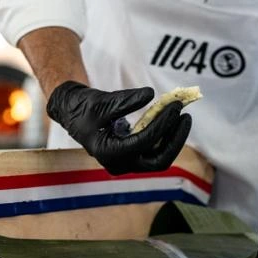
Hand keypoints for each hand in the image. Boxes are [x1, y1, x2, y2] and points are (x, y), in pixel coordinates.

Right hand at [46, 81, 191, 174]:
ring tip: (182, 115)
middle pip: (157, 160)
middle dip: (174, 139)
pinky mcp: (132, 154)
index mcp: (109, 153)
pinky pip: (154, 150)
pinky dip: (165, 136)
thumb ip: (126, 100)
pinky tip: (171, 118)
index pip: (144, 142)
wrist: (72, 113)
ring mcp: (127, 161)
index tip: (174, 106)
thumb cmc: (83, 107)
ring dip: (173, 137)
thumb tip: (151, 94)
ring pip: (159, 157)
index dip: (162, 124)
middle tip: (185, 116)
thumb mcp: (102, 101)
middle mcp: (119, 163)